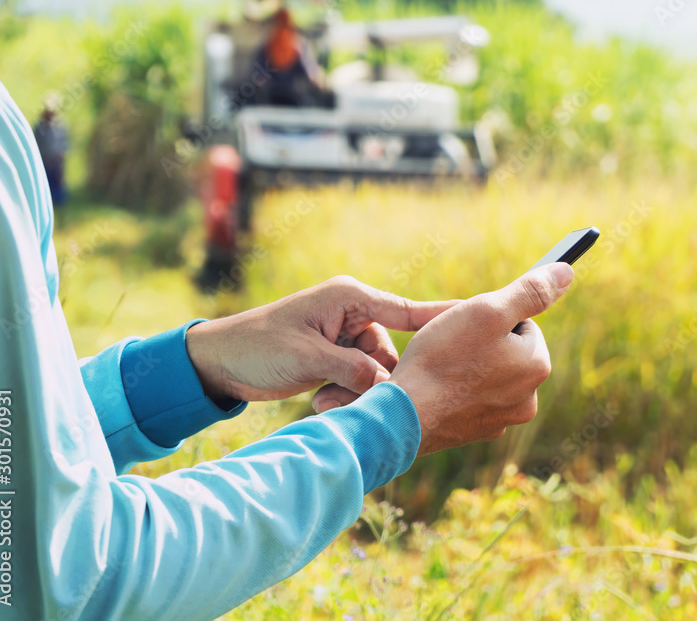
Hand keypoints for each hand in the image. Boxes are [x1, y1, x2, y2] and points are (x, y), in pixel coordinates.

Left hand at [185, 276, 458, 406]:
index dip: (443, 320)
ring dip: (359, 390)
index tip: (478, 324)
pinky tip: (322, 399)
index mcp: (350, 298)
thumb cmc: (258, 347)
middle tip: (352, 395)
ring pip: (378, 371)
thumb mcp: (307, 357)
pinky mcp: (337, 358)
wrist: (218, 362)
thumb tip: (389, 389)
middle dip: (380, 378)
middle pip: (394, 351)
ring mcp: (346, 337)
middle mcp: (353, 314)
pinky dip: (348, 393)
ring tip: (324, 398)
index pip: (409, 310)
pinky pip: (361, 379)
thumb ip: (352, 370)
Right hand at [389, 262, 573, 454]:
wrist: (404, 416)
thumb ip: (530, 291)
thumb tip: (565, 272)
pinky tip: (437, 387)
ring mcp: (502, 420)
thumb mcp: (488, 311)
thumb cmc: (443, 359)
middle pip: (508, 351)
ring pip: (489, 374)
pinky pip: (471, 398)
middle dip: (482, 342)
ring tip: (442, 367)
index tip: (468, 326)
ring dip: (469, 366)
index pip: (523, 324)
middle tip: (451, 346)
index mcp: (537, 367)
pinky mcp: (476, 432)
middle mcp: (528, 399)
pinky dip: (457, 389)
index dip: (492, 318)